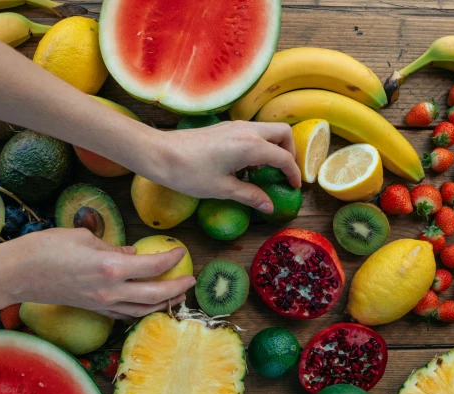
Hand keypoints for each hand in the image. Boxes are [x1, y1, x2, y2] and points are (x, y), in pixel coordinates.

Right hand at [2, 228, 195, 318]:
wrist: (17, 273)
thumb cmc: (46, 247)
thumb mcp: (84, 238)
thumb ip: (114, 247)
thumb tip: (133, 253)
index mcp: (111, 267)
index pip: (153, 266)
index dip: (171, 258)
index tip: (181, 251)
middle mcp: (111, 290)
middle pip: (155, 294)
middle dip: (177, 287)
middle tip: (191, 280)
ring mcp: (102, 304)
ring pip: (143, 309)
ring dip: (164, 303)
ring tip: (178, 296)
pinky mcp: (94, 310)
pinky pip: (125, 314)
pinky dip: (142, 310)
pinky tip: (150, 305)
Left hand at [138, 120, 300, 213]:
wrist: (159, 153)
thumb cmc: (189, 173)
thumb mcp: (222, 189)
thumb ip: (250, 195)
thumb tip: (269, 206)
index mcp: (251, 146)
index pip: (284, 157)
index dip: (293, 173)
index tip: (295, 187)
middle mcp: (247, 130)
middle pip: (282, 133)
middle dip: (290, 151)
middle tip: (284, 172)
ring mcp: (236, 126)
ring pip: (268, 129)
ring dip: (275, 146)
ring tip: (266, 170)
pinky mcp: (225, 127)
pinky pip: (253, 131)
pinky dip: (260, 144)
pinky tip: (247, 164)